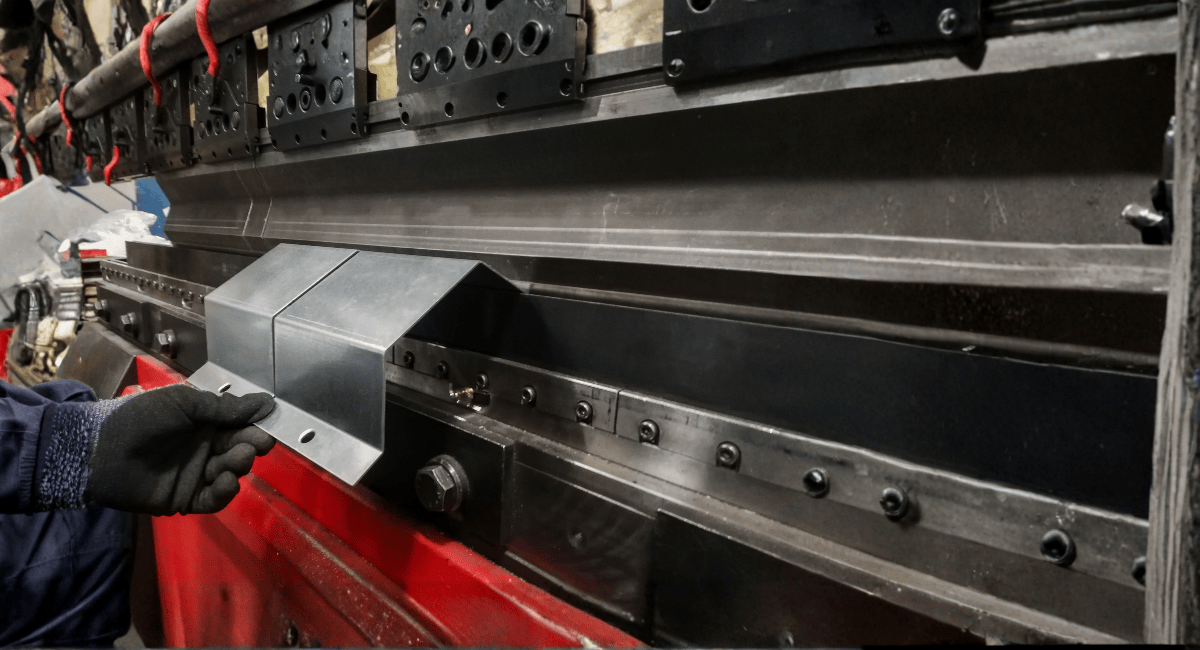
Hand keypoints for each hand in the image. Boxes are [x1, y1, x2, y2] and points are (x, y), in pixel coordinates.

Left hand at [86, 385, 275, 514]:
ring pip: (231, 473)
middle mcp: (204, 448)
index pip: (240, 425)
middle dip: (251, 446)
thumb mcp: (184, 402)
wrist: (101, 451)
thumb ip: (224, 407)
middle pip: (240, 449)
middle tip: (256, 444)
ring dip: (239, 466)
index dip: (256, 426)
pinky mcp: (186, 499)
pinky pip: (214, 499)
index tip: (269, 426)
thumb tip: (265, 403)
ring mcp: (196, 474)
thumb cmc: (139, 419)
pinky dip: (225, 492)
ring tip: (236, 460)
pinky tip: (228, 482)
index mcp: (205, 423)